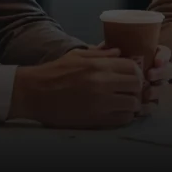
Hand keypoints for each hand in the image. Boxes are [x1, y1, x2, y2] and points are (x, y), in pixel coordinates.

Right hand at [12, 48, 143, 128]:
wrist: (34, 92)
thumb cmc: (55, 72)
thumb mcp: (78, 55)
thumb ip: (101, 53)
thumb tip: (120, 51)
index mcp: (98, 66)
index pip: (132, 68)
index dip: (137, 72)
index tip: (133, 75)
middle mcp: (102, 83)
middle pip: (136, 86)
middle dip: (137, 88)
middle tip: (131, 89)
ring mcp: (99, 103)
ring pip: (132, 104)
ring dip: (132, 103)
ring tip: (126, 102)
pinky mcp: (94, 119)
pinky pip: (121, 120)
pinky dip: (124, 116)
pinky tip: (118, 112)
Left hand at [94, 43, 171, 115]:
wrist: (106, 85)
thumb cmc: (112, 64)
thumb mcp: (111, 54)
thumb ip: (110, 49)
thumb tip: (106, 49)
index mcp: (152, 55)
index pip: (164, 53)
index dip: (163, 57)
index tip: (157, 61)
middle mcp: (157, 69)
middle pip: (168, 70)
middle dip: (161, 73)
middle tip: (150, 75)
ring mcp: (155, 85)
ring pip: (163, 87)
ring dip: (157, 91)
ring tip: (147, 94)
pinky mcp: (150, 101)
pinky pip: (154, 104)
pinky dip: (149, 107)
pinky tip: (141, 108)